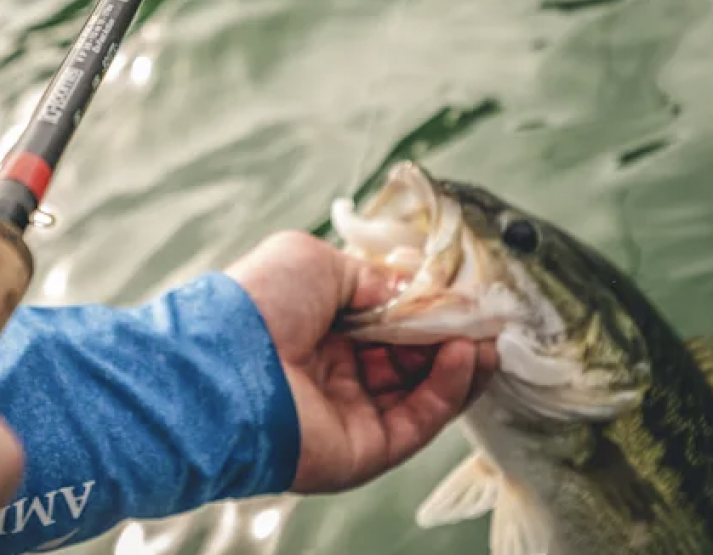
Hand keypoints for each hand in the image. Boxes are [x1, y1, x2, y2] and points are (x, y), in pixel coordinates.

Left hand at [228, 231, 497, 493]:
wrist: (228, 365)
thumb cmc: (262, 302)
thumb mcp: (317, 262)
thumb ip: (371, 277)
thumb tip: (412, 292)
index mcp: (316, 327)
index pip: (383, 321)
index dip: (422, 309)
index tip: (459, 295)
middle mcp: (333, 371)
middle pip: (408, 357)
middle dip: (447, 335)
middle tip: (482, 316)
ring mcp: (350, 412)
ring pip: (422, 391)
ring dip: (458, 362)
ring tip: (483, 337)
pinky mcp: (365, 449)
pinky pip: (419, 419)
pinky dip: (449, 389)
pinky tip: (465, 356)